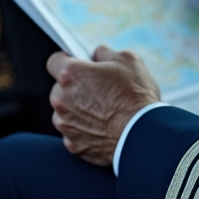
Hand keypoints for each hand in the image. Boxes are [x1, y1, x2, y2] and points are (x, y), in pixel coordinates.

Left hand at [47, 45, 160, 166]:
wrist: (143, 134)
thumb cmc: (136, 96)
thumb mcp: (127, 60)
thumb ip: (105, 53)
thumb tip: (98, 54)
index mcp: (71, 75)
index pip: (54, 61)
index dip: (67, 61)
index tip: (77, 64)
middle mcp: (61, 100)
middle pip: (59, 89)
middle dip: (75, 87)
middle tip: (99, 89)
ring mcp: (65, 125)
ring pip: (65, 112)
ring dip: (77, 110)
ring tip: (104, 111)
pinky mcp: (73, 145)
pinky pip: (74, 132)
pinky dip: (85, 130)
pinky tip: (104, 127)